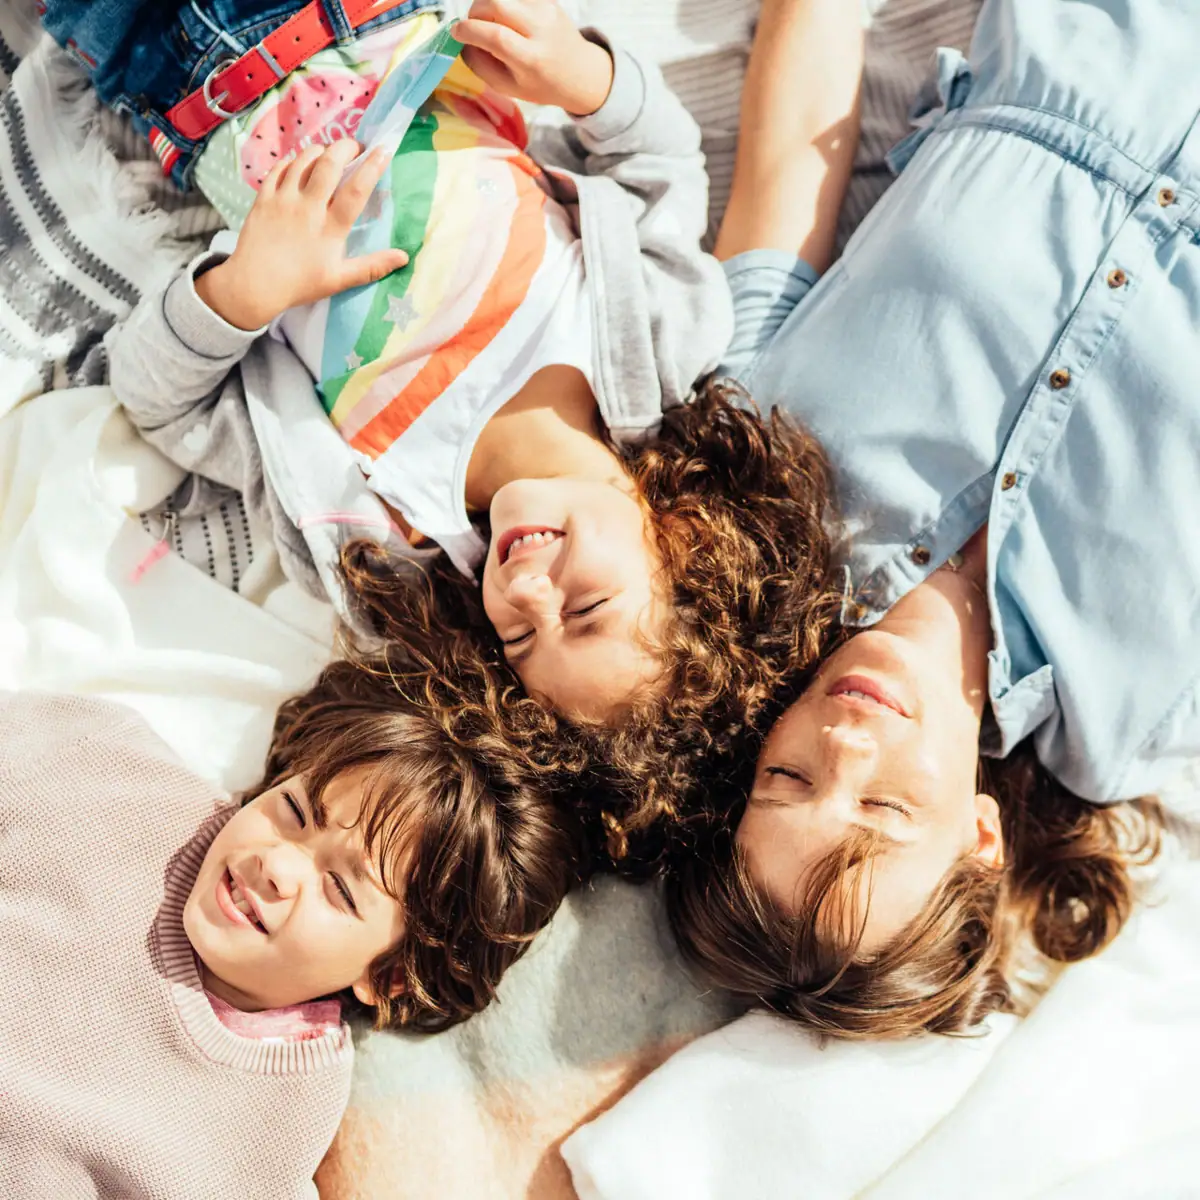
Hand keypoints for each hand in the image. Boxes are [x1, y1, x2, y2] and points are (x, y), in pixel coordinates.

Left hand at [195, 138, 408, 330]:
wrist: (253, 286)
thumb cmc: (300, 284)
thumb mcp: (339, 280)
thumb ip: (372, 267)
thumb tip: (404, 257)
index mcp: (330, 228)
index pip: (356, 190)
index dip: (372, 167)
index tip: (383, 151)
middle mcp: (308, 207)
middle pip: (329, 163)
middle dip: (346, 147)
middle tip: (356, 147)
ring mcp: (283, 199)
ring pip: (304, 159)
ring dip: (320, 151)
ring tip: (329, 155)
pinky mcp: (263, 197)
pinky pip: (280, 167)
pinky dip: (293, 161)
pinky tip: (300, 166)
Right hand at [453, 0, 613, 116]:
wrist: (580, 73)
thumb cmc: (541, 84)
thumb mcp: (510, 87)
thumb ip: (482, 66)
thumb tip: (462, 41)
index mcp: (532, 60)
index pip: (496, 36)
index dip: (470, 30)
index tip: (456, 33)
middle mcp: (541, 30)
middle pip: (496, 4)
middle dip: (475, 12)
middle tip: (473, 27)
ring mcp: (547, 10)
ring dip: (488, 6)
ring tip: (491, 24)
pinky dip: (503, 5)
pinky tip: (508, 20)